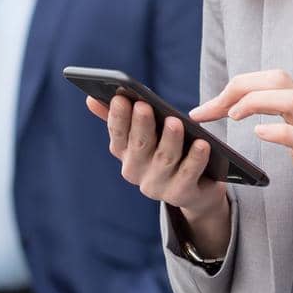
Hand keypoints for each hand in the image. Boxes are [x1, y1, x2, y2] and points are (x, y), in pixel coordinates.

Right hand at [84, 94, 230, 254]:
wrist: (194, 190)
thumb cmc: (165, 152)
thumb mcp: (143, 135)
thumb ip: (120, 118)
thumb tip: (90, 99)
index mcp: (124, 153)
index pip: (117, 134)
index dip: (118, 117)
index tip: (120, 98)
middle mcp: (136, 172)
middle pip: (139, 145)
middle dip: (141, 125)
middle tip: (144, 105)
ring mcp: (158, 186)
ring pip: (164, 159)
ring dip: (169, 140)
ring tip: (175, 122)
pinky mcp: (181, 194)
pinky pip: (188, 174)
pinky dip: (195, 159)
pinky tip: (202, 143)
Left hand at [192, 70, 292, 243]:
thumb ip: (285, 122)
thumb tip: (246, 111)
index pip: (270, 80)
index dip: (235, 88)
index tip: (207, 108)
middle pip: (277, 78)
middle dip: (237, 88)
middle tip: (207, 110)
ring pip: (289, 98)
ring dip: (253, 101)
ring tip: (230, 116)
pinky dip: (278, 132)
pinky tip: (258, 135)